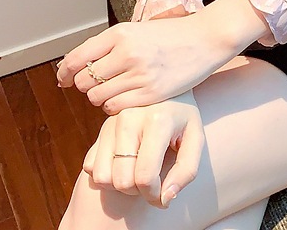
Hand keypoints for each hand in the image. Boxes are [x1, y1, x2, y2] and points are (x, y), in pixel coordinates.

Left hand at [56, 0, 270, 112]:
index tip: (63, 79)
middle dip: (86, 85)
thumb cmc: (169, 35)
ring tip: (115, 90)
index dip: (64, 72)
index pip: (76, 58)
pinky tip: (126, 98)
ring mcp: (139, 74)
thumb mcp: (137, 31)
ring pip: (97, 97)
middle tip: (98, 83)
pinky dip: (115, 106)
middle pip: (84, 81)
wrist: (205, 39)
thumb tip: (73, 66)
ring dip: (100, 97)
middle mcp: (127, 53)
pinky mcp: (151, 93)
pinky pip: (115, 108)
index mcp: (120, 34)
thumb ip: (108, 46)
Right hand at [82, 90, 202, 208]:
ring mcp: (111, 121)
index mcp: (157, 120)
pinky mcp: (100, 127)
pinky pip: (91, 167)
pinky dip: (106, 173)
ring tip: (138, 171)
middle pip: (122, 181)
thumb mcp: (195, 138)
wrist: (166, 86)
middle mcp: (129, 117)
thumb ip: (186, 171)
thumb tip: (164, 200)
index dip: (154, 195)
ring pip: (103, 177)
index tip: (162, 193)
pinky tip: (125, 163)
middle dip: (138, 190)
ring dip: (120, 184)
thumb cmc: (182, 117)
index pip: (145, 176)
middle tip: (151, 179)